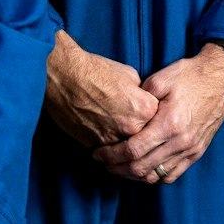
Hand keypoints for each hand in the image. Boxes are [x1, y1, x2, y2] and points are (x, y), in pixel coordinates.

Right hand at [44, 30, 159, 147]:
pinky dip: (107, 148)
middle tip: (136, 133)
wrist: (65, 75)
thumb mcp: (130, 75)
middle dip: (142, 137)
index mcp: (144, 108)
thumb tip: (146, 103)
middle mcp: (131, 127)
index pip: (158, 122)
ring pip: (125, 151)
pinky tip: (104, 138)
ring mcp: (111, 139)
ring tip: (121, 140)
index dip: (154, 119)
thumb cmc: (96, 70)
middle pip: (144, 140)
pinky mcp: (93, 145)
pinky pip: (106, 152)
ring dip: (124, 147)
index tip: (150, 118)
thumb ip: (142, 95)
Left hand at [92, 43, 223, 182]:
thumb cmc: (192, 76)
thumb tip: (124, 112)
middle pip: (141, 168)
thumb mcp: (162, 78)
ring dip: (134, 175)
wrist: (222, 78)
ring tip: (120, 167)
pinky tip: (143, 169)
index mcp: (169, 123)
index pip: (133, 150)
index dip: (111, 155)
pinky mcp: (197, 152)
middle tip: (103, 162)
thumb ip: (140, 97)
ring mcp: (190, 150)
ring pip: (156, 175)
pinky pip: (172, 174)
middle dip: (117, 168)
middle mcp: (180, 142)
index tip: (98, 153)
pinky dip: (155, 176)